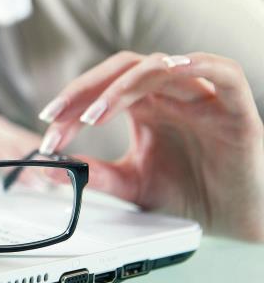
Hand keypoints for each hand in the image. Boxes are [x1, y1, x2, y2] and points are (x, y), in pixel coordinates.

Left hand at [38, 51, 263, 240]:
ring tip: (94, 115)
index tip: (47, 129)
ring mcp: (201, 98)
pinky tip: (172, 68)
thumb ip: (96, 175)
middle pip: (123, 69)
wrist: (235, 219)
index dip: (71, 104)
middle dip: (85, 90)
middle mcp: (169, 95)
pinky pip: (223, 72)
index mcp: (145, 106)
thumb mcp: (131, 185)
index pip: (101, 88)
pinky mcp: (234, 109)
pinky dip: (198, 64)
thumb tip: (51, 167)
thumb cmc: (189, 194)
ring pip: (161, 67)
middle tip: (57, 116)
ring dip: (123, 86)